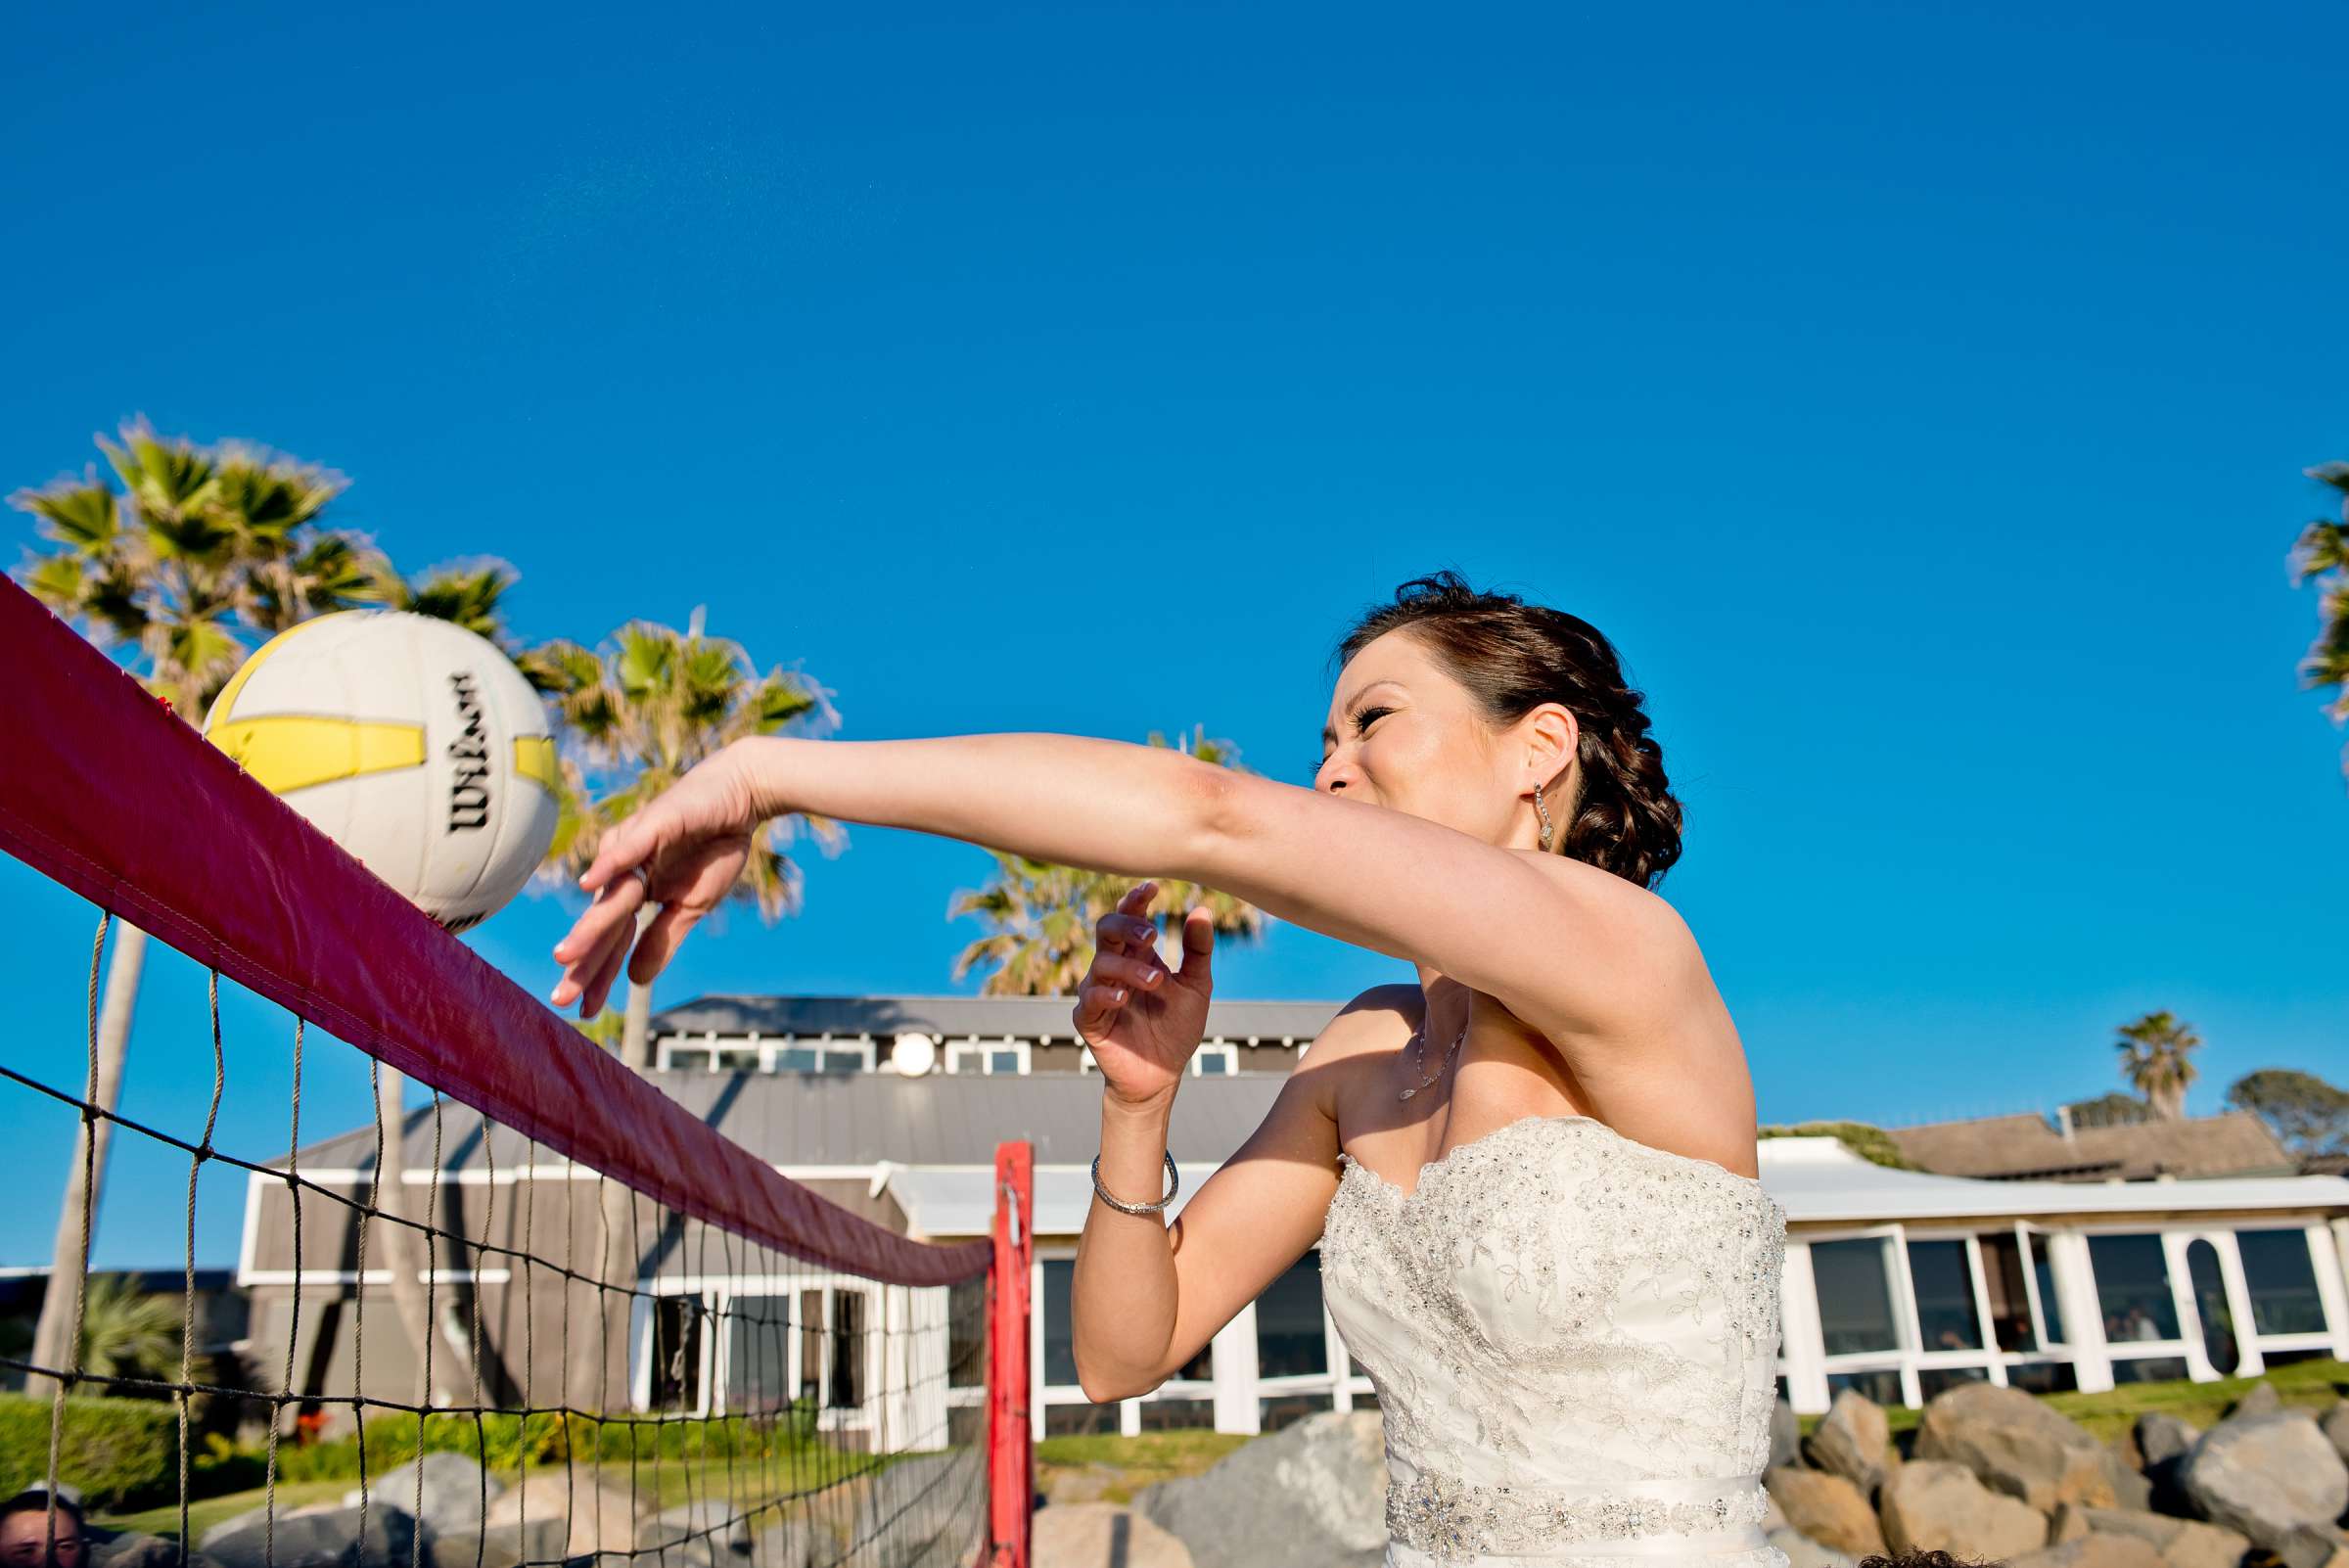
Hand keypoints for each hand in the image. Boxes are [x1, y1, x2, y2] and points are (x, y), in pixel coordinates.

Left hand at [549, 741, 765, 1017]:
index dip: (599, 973)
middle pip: (603, 922)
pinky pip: (628, 848)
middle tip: (563, 996)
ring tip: (566, 957)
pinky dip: (609, 866)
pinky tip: (588, 886)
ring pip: (611, 893)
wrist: (742, 796)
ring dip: (589, 926)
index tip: (584, 1011)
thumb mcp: (693, 905)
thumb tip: (635, 981)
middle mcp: (626, 870)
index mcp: (636, 891)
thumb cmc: (716, 846)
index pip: (614, 939)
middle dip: (584, 961)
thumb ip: (664, 939)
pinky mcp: (654, 824)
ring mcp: (635, 847)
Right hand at [1073, 881, 1215, 1106]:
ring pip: (1102, 963)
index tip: (1153, 888)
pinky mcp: (1089, 1019)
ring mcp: (1098, 991)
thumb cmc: (1176, 1028)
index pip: (1130, 917)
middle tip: (1152, 935)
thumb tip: (1201, 909)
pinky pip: (1090, 998)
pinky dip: (1107, 994)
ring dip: (1130, 968)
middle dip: (1126, 925)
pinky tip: (1124, 998)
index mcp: (1138, 955)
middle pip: (1107, 928)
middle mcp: (1115, 967)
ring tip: (1156, 981)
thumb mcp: (1196, 986)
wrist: (1162, 1074)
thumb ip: (1197, 951)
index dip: (1136, 900)